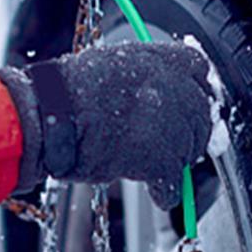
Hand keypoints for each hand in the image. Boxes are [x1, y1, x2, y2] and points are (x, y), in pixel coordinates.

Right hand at [0, 43, 216, 208]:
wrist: (49, 118)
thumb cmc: (67, 94)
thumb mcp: (112, 64)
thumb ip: (146, 75)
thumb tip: (161, 92)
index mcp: (158, 59)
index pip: (199, 69)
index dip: (197, 90)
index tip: (192, 104)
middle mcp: (172, 86)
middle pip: (202, 113)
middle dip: (192, 131)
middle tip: (174, 144)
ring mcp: (170, 123)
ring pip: (192, 148)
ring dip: (178, 160)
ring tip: (154, 164)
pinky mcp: (160, 158)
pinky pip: (176, 183)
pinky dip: (166, 192)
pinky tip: (156, 191)